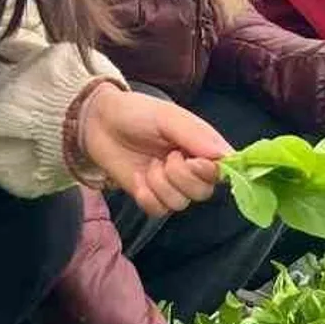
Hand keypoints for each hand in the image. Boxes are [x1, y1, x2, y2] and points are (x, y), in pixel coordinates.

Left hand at [82, 84, 229, 216]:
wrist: (99, 123)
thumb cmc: (137, 113)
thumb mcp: (168, 116)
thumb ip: (196, 135)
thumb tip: (225, 156)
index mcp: (203, 147)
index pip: (224, 170)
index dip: (211, 172)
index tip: (194, 161)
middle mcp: (192, 169)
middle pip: (203, 192)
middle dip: (180, 177)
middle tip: (165, 156)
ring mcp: (171, 185)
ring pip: (180, 203)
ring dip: (160, 183)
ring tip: (149, 163)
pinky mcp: (151, 197)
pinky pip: (159, 210)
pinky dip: (146, 195)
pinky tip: (138, 177)